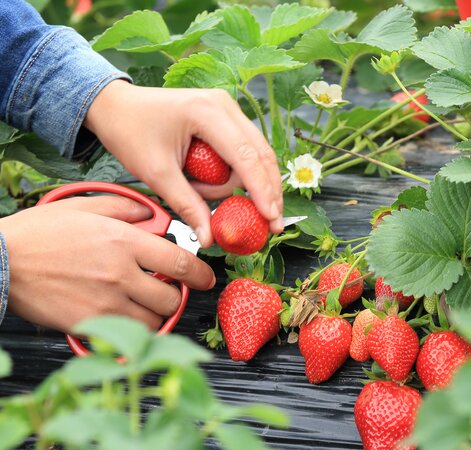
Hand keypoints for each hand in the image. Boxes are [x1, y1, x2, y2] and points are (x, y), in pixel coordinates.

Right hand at [0, 196, 214, 332]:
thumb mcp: (84, 206)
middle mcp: (120, 274)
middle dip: (175, 296)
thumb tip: (150, 213)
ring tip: (141, 304)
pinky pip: (126, 334)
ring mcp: (105, 302)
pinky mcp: (89, 324)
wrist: (0, 261)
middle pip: (172, 298)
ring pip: (153, 321)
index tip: (206, 278)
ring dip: (154, 315)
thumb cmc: (38, 234)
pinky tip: (121, 316)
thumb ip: (124, 208)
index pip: (180, 263)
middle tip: (165, 291)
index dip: (201, 274)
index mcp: (123, 242)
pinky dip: (130, 329)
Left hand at [83, 80, 283, 245]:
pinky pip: (246, 150)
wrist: (115, 106)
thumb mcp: (157, 174)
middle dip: (267, 191)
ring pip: (257, 154)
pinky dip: (241, 174)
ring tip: (209, 196)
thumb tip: (209, 238)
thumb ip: (187, 205)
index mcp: (207, 112)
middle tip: (270, 223)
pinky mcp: (226, 117)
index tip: (271, 218)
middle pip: (261, 155)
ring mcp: (228, 109)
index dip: (262, 191)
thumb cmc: (129, 132)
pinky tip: (225, 188)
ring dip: (247, 183)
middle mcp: (225, 105)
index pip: (246, 157)